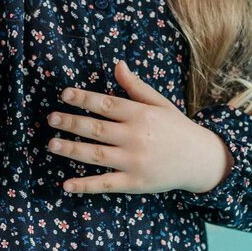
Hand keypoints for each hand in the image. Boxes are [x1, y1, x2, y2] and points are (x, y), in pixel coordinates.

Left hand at [46, 60, 234, 194]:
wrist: (200, 159)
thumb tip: (117, 64)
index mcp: (141, 115)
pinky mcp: (135, 183)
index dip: (84, 99)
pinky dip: (85, 185)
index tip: (64, 95)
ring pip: (97, 155)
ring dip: (72, 150)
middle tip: (51, 119)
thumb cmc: (176, 127)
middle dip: (71, 123)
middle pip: (97, 129)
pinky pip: (106, 184)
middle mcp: (136, 137)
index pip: (107, 104)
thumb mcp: (160, 103)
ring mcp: (135, 162)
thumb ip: (136, 87)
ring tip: (52, 145)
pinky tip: (66, 185)